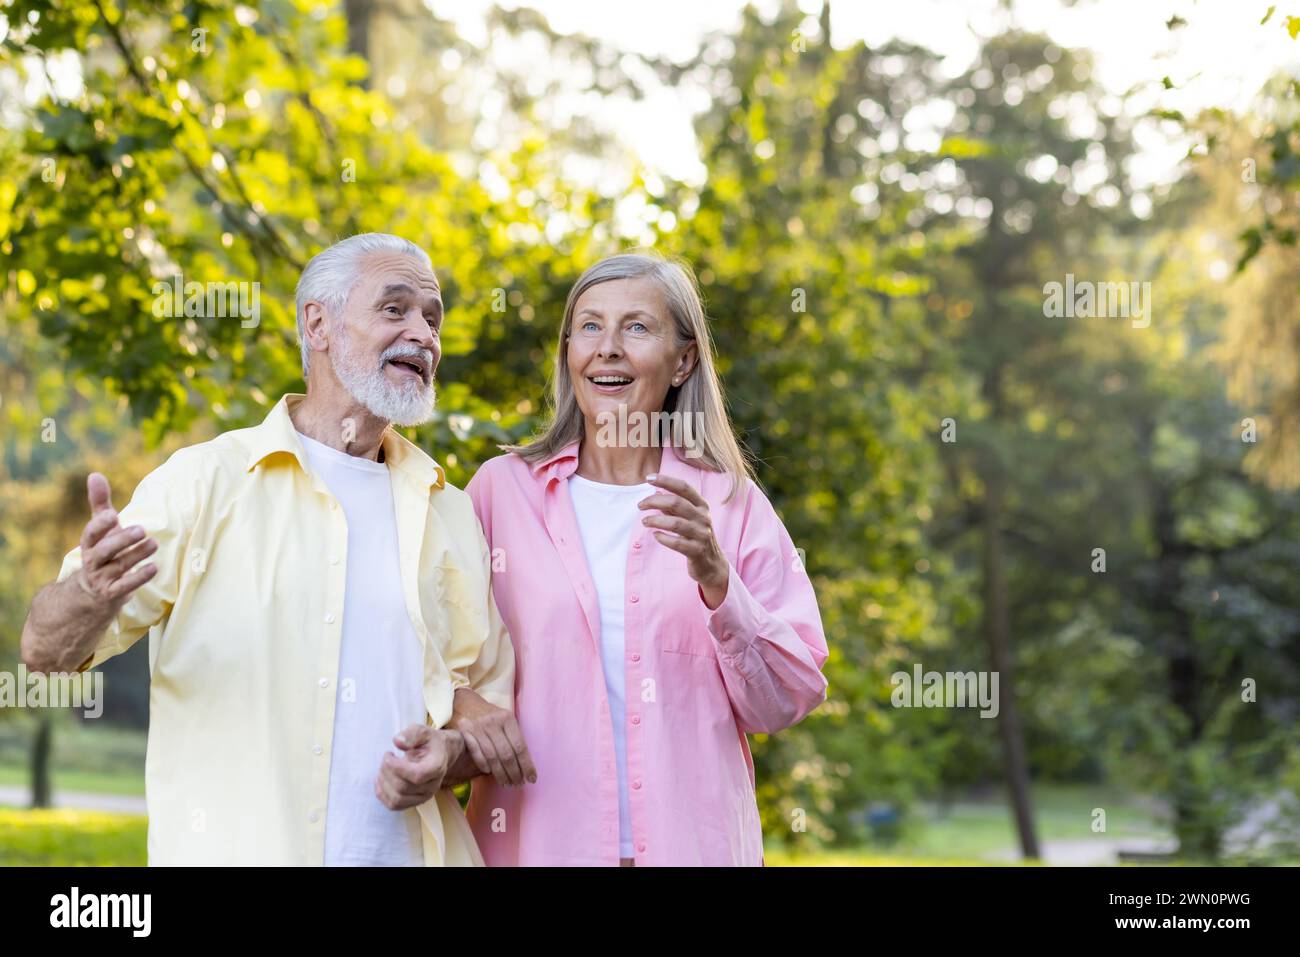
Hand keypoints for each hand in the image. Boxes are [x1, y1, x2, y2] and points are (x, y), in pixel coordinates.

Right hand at [75, 473, 158, 608]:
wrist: (92, 592)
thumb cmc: (102, 552)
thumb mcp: (101, 529)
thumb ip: (100, 503)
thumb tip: (94, 474)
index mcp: (90, 544)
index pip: (91, 534)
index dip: (100, 525)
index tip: (112, 516)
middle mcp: (93, 561)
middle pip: (105, 551)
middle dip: (122, 540)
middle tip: (141, 529)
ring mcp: (102, 579)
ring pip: (119, 566)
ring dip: (137, 555)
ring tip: (154, 543)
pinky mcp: (112, 593)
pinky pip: (125, 586)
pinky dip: (139, 577)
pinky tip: (154, 567)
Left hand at [374, 724, 460, 809]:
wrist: (439, 754)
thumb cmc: (429, 742)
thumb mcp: (423, 731)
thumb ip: (411, 734)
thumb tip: (398, 742)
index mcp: (437, 767)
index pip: (417, 775)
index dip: (398, 767)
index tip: (389, 754)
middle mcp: (432, 786)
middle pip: (403, 788)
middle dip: (387, 772)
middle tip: (386, 758)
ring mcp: (424, 797)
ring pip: (397, 799)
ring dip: (383, 783)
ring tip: (383, 768)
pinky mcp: (414, 802)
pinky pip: (394, 806)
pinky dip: (382, 794)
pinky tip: (381, 779)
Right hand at [447, 687, 536, 786]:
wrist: (463, 701)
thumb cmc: (488, 714)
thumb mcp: (503, 717)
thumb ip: (512, 735)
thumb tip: (525, 762)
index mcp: (507, 718)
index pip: (520, 746)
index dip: (527, 765)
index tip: (532, 778)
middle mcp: (493, 723)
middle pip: (506, 754)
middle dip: (514, 773)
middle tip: (518, 784)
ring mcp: (477, 728)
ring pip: (492, 757)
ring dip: (500, 774)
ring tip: (507, 784)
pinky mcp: (464, 733)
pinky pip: (477, 754)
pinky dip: (484, 766)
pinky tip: (490, 773)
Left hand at [639, 473, 729, 608]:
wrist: (712, 564)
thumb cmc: (696, 536)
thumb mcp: (688, 518)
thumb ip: (673, 507)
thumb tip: (656, 493)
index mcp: (701, 505)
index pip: (684, 487)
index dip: (666, 480)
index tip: (648, 478)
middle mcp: (703, 517)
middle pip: (677, 503)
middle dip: (655, 501)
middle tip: (640, 505)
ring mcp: (701, 534)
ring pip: (676, 523)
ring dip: (656, 520)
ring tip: (644, 521)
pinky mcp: (697, 551)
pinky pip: (678, 543)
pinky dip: (664, 538)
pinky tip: (655, 535)